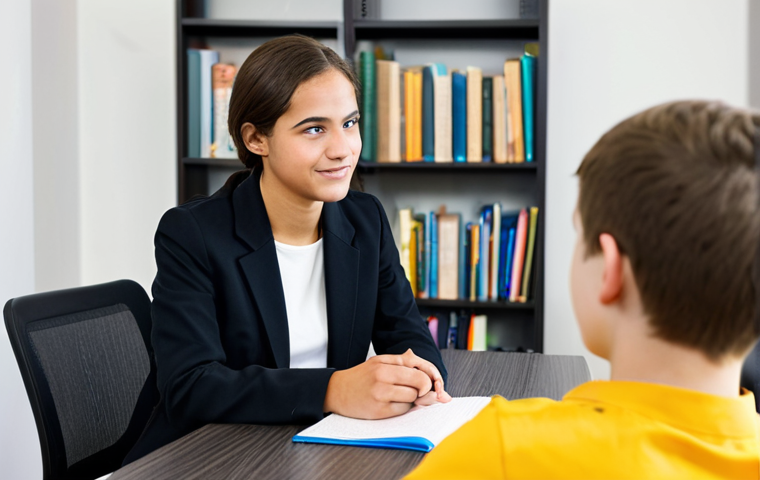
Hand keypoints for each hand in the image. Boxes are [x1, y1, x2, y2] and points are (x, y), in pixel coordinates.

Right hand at [323, 349, 449, 418]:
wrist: (336, 391)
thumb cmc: (361, 377)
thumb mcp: (380, 362)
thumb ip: (405, 364)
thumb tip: (432, 378)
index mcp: (384, 363)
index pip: (420, 369)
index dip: (431, 377)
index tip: (430, 383)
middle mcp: (382, 376)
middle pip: (420, 383)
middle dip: (423, 389)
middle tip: (416, 390)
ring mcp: (380, 394)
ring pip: (413, 398)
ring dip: (412, 399)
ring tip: (398, 395)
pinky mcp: (378, 411)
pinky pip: (403, 411)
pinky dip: (402, 408)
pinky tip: (392, 404)